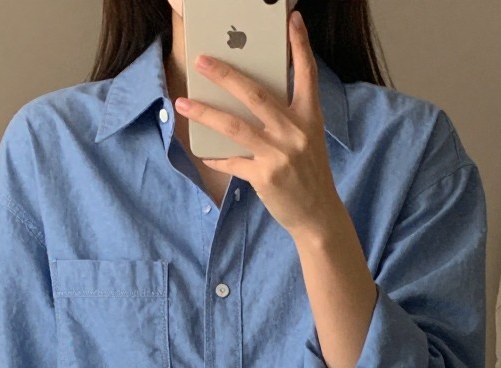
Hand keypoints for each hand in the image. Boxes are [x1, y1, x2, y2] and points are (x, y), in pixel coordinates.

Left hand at [176, 9, 344, 239]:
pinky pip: (232, 162)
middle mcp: (295, 132)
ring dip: (205, 113)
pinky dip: (216, 156)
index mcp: (309, 118)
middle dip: (226, 75)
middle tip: (202, 61)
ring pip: (235, 126)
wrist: (317, 214)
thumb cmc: (308, 173)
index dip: (300, 45)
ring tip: (183, 102)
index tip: (292, 20)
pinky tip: (203, 152)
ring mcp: (279, 155)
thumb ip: (286, 117)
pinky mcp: (265, 177)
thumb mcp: (308, 139)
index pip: (307, 74)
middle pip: (256, 95)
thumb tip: (250, 99)